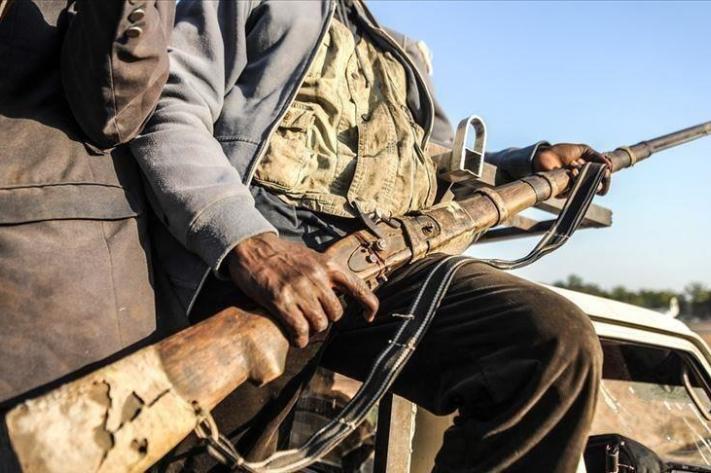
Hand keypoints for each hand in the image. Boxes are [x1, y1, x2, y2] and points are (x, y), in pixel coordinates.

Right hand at [227, 233, 378, 347]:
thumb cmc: (280, 255)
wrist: (251, 247)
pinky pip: (300, 329)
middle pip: (336, 313)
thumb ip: (326, 274)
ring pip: (319, 324)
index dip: (369, 306)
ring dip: (312, 330)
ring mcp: (299, 289)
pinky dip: (299, 339)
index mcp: (328, 265)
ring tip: (302, 327)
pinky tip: (295, 338)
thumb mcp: (311, 257)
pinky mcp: (281, 300)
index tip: (368, 317)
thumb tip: (338, 294)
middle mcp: (317, 277)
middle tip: (313, 318)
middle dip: (326, 320)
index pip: (358, 288)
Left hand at [533, 143, 611, 194]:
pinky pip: (574, 189)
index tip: (607, 170)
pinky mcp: (562, 192)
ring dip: (582, 173)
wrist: (546, 154)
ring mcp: (572, 189)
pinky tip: (570, 169)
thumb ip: (597, 156)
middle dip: (598, 177)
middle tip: (595, 169)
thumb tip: (610, 166)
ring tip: (574, 164)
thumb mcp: (583, 150)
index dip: (607, 178)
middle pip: (598, 190)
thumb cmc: (562, 152)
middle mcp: (581, 183)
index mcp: (588, 174)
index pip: (603, 183)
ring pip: (586, 188)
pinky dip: (574, 177)